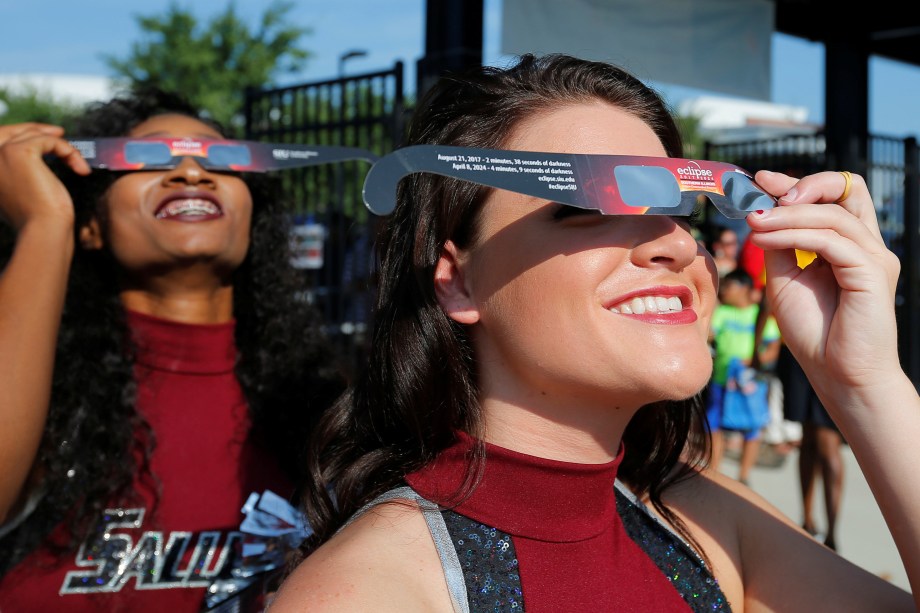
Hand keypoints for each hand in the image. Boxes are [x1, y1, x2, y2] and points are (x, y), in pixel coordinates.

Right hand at [0, 122, 89, 231]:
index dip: (21, 134)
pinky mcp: (20, 152)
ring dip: (60, 146)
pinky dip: (68, 151)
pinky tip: (81, 169)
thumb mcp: (21, 192)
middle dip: (36, 129)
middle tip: (60, 133)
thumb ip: (17, 173)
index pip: (0, 140)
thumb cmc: (37, 219)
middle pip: (11, 131)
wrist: (42, 231)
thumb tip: (33, 156)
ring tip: (77, 162)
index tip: (48, 134)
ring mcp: (0, 154)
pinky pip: (49, 141)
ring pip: (33, 135)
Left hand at [745, 170, 901, 401]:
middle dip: (803, 183)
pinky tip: (765, 239)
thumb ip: (778, 247)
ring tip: (753, 222)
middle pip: (847, 187)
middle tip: (764, 191)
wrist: (839, 375)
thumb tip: (760, 215)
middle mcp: (866, 245)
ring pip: (832, 212)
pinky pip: (830, 240)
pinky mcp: (871, 272)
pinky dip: (793, 235)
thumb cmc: (815, 332)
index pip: (833, 196)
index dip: (798, 183)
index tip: (760, 181)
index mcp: (849, 244)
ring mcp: (873, 257)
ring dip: (786, 213)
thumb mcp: (785, 281)